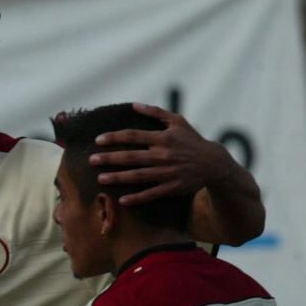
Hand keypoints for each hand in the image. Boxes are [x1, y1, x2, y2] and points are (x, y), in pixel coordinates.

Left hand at [88, 102, 238, 205]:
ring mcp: (167, 172)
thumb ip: (155, 112)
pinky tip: (122, 200)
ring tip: (100, 179)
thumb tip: (134, 105)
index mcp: (163, 138)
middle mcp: (163, 155)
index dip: (114, 138)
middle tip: (91, 160)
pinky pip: (152, 194)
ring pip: (138, 176)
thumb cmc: (192, 140)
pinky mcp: (172, 187)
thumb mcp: (178, 121)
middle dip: (109, 159)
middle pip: (131, 157)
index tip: (98, 140)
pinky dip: (137, 198)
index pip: (133, 136)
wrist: (213, 163)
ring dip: (118, 178)